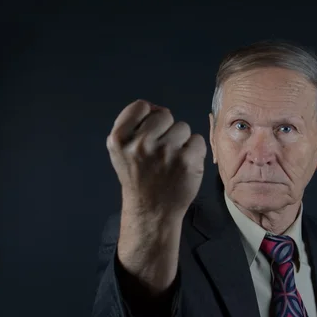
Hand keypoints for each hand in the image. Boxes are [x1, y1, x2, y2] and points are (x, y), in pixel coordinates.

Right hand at [107, 99, 206, 218]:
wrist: (152, 211)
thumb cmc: (138, 178)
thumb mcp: (121, 151)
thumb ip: (132, 126)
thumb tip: (155, 107)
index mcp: (119, 139)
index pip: (140, 106)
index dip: (148, 117)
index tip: (149, 135)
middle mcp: (141, 143)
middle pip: (164, 114)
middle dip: (166, 130)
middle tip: (161, 151)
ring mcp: (165, 152)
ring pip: (183, 127)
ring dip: (181, 141)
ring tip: (172, 160)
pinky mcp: (187, 161)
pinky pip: (197, 140)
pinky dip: (194, 152)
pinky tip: (184, 165)